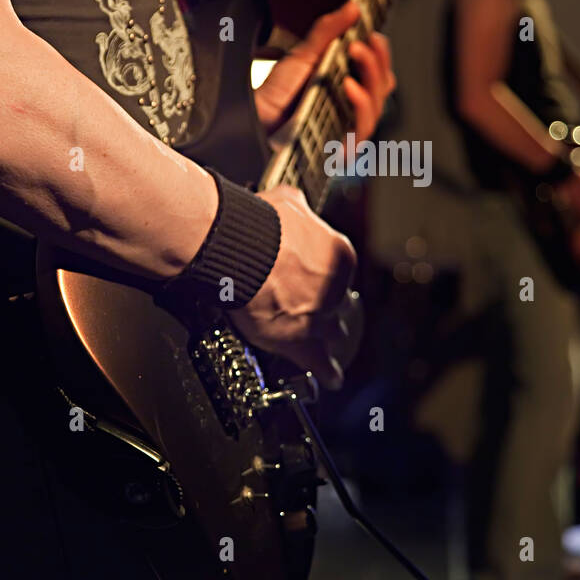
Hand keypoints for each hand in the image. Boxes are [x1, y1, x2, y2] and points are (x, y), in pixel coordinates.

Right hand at [229, 185, 356, 388]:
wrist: (239, 250)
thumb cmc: (259, 225)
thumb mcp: (287, 202)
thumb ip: (297, 209)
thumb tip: (294, 202)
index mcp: (338, 255)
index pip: (340, 269)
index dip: (323, 273)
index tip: (313, 274)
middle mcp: (335, 288)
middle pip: (338, 302)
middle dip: (326, 304)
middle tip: (310, 303)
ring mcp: (320, 317)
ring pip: (332, 331)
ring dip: (326, 334)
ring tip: (321, 338)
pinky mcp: (301, 342)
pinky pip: (319, 362)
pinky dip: (326, 371)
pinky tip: (331, 377)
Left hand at [254, 2, 394, 138]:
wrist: (254, 119)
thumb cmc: (277, 95)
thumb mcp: (304, 54)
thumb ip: (328, 31)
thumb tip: (353, 8)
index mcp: (349, 86)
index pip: (379, 72)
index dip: (381, 53)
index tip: (373, 35)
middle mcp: (353, 107)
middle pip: (382, 86)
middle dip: (377, 60)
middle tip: (361, 42)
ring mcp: (349, 127)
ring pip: (378, 103)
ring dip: (371, 74)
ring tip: (355, 53)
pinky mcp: (343, 145)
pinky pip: (363, 125)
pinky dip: (360, 102)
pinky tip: (349, 84)